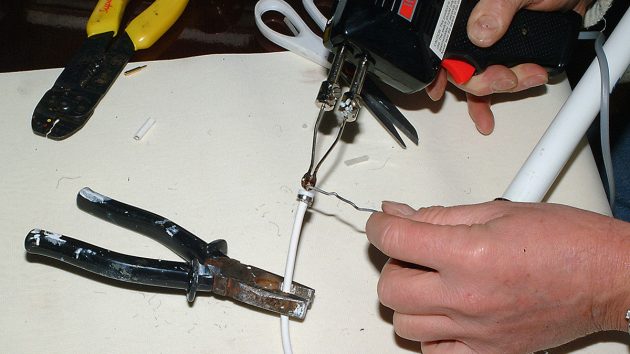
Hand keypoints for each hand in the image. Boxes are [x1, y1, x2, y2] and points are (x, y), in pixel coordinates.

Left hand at [366, 201, 629, 352]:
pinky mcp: (488, 352)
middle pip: (390, 287)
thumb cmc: (566, 241)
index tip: (381, 224)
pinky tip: (445, 312)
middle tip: (412, 253)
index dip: (378, 226)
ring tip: (430, 282)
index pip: (394, 240)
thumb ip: (439, 215)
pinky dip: (430, 332)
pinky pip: (433, 352)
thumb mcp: (496, 210)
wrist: (607, 277)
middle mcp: (469, 297)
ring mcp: (477, 332)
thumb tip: (399, 214)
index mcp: (470, 254)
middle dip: (393, 264)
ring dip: (408, 299)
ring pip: (404, 324)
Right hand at [426, 0, 591, 134]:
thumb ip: (499, 6)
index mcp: (465, 11)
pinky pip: (485, 83)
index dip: (438, 65)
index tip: (439, 87)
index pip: (441, 41)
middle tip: (507, 78)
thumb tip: (479, 32)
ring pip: (472, 79)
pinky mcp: (500, 60)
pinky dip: (485, 103)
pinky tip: (487, 118)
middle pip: (458, 67)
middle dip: (482, 80)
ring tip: (520, 83)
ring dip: (491, 92)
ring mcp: (484, 48)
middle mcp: (470, 30)